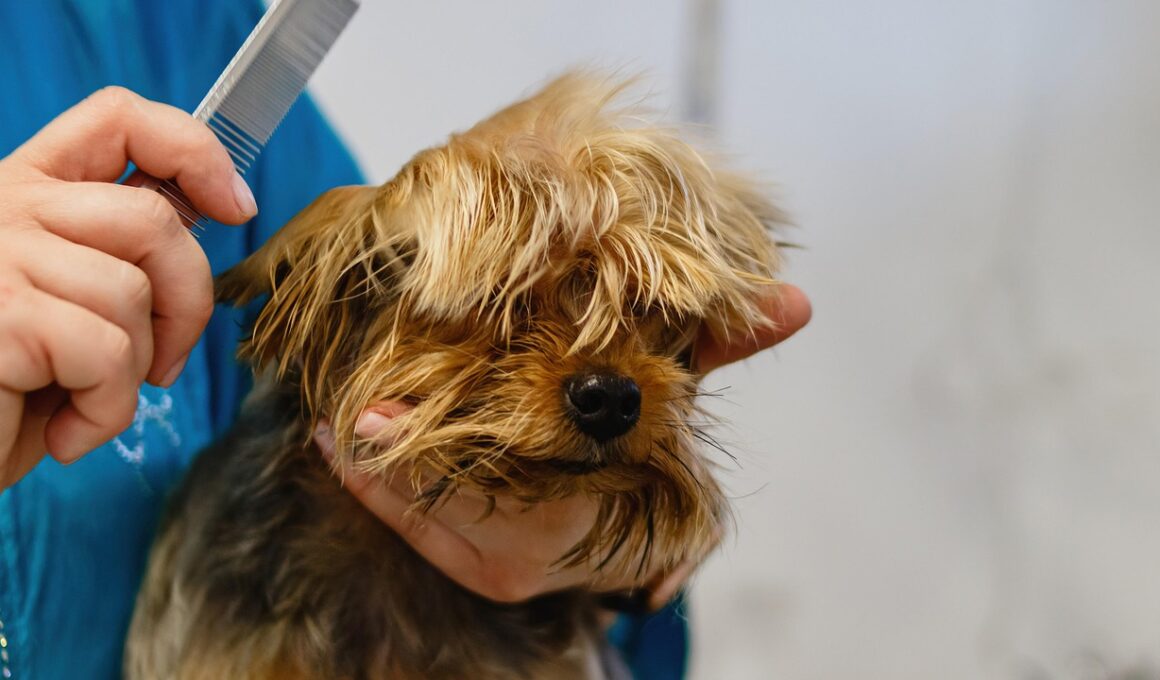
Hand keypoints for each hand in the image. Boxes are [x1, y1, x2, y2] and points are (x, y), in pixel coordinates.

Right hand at [0, 87, 257, 487]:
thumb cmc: (5, 395)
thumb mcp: (69, 311)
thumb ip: (118, 256)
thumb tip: (213, 210)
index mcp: (22, 194)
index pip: (117, 120)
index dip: (194, 151)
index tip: (238, 206)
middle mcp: (2, 208)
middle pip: (152, 219)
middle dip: (186, 303)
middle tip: (163, 365)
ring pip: (132, 293)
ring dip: (132, 373)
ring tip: (83, 404)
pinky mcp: (1, 313)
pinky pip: (108, 355)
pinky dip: (105, 411)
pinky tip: (63, 435)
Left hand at [316, 284, 810, 603]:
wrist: (632, 504)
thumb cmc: (644, 432)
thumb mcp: (674, 385)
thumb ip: (716, 346)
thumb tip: (797, 302)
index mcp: (605, 504)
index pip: (509, 475)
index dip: (435, 445)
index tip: (367, 411)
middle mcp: (561, 548)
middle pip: (460, 506)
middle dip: (396, 461)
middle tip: (341, 412)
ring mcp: (522, 567)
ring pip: (435, 523)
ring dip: (380, 476)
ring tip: (337, 425)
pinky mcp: (493, 576)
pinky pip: (426, 539)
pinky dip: (383, 498)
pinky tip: (346, 453)